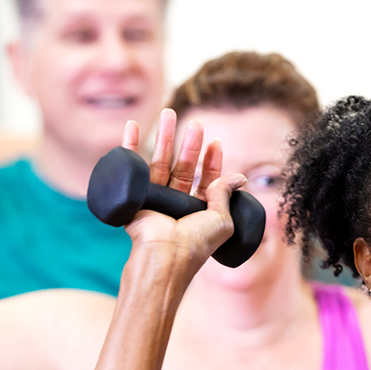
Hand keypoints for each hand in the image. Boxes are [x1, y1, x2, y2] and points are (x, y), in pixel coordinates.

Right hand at [120, 109, 244, 274]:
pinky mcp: (134, 197)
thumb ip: (226, 195)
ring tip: (169, 113)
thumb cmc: (195, 244)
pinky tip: (133, 126)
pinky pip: (133, 167)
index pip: (206, 181)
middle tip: (195, 123)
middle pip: (183, 167)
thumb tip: (239, 178)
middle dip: (189, 144)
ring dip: (164, 137)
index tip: (215, 142)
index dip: (212, 162)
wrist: (165, 256)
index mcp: (198, 213)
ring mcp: (155, 201)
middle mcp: (176, 206)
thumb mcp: (221, 220)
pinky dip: (131, 146)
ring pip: (160, 162)